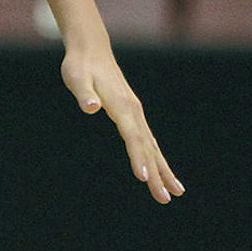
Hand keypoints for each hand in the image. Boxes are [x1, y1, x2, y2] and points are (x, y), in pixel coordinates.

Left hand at [61, 42, 183, 203]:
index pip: (132, 137)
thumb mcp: (76, 78)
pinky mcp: (133, 115)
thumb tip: (91, 107)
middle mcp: (134, 112)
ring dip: (163, 170)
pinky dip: (156, 158)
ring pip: (152, 147)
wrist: (91, 51)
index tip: (143, 178)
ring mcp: (136, 114)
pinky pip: (147, 141)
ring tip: (176, 193)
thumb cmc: (80, 66)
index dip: (137, 158)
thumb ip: (84, 94)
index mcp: (122, 107)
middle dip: (157, 174)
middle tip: (165, 199)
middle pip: (147, 148)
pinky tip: (161, 172)